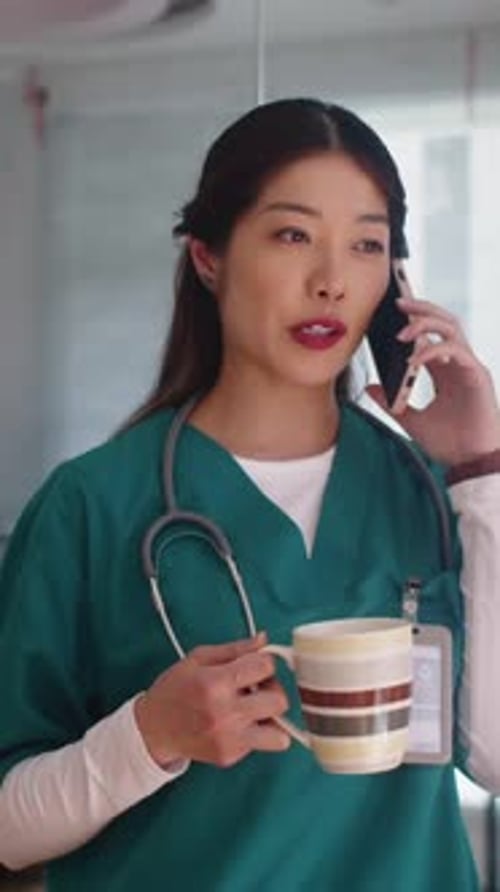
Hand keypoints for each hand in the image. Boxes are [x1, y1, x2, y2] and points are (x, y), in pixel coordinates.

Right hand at [134, 633, 289, 768]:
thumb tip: (264, 640)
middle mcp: (226, 713)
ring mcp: (229, 738)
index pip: (265, 667)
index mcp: (216, 682)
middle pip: (279, 701)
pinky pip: (260, 745)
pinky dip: (253, 733)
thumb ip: (235, 649)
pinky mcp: (229, 756)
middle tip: (256, 688)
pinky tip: (234, 724)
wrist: (153, 729)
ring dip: (270, 720)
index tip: (255, 666)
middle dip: (272, 690)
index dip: (264, 663)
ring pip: (279, 735)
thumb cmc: (175, 689)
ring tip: (254, 712)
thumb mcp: (198, 659)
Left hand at [367, 297, 499, 465]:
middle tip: (396, 302)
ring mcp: (469, 367)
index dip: (413, 320)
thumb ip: (390, 403)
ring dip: (426, 322)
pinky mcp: (477, 376)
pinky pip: (455, 351)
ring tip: (400, 331)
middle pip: (443, 321)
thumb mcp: (411, 421)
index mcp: (445, 371)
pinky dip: (433, 351)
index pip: (430, 335)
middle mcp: (458, 364)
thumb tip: (368, 386)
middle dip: (421, 308)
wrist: (471, 463)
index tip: (389, 312)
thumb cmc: (450, 443)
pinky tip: (413, 360)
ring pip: (451, 328)